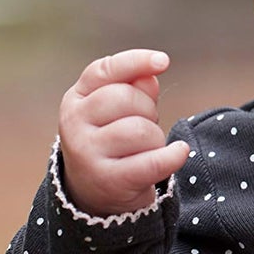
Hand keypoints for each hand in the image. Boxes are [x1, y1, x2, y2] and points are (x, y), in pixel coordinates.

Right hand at [58, 49, 193, 215]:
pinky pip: (151, 162)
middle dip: (148, 109)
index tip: (163, 61)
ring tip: (147, 147)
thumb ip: (134, 87)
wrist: (94, 192)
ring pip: (140, 130)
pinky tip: (179, 152)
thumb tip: (150, 74)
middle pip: (126, 97)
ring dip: (156, 137)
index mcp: (75, 99)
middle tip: (145, 125)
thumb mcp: (116, 110)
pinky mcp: (108, 180)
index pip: (104, 70)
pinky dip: (172, 156)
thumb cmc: (112, 139)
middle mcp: (74, 123)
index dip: (135, 61)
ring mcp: (87, 152)